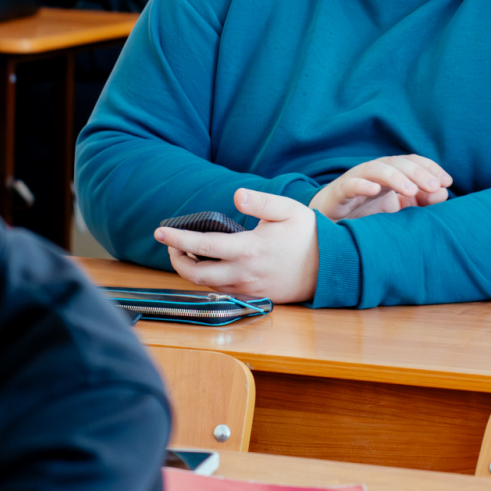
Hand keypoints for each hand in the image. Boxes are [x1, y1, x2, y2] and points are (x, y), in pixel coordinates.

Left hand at [155, 188, 318, 303]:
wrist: (330, 267)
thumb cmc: (308, 235)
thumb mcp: (287, 209)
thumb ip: (261, 202)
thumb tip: (237, 195)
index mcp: (248, 249)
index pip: (202, 245)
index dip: (177, 237)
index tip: (159, 230)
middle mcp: (244, 273)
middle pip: (196, 274)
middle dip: (176, 259)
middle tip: (171, 243)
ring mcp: (248, 288)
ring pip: (207, 285)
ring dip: (191, 270)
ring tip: (187, 252)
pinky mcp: (255, 296)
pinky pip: (222, 292)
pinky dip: (208, 281)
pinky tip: (209, 267)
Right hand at [310, 155, 452, 220]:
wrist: (329, 226)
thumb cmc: (366, 215)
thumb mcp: (398, 211)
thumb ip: (421, 202)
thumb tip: (442, 192)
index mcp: (389, 175)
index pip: (412, 163)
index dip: (430, 168)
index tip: (447, 182)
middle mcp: (373, 173)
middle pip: (396, 163)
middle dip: (416, 172)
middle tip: (433, 186)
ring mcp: (355, 181)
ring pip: (374, 169)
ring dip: (393, 176)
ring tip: (409, 189)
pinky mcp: (338, 193)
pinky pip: (350, 185)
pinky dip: (361, 185)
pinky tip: (374, 190)